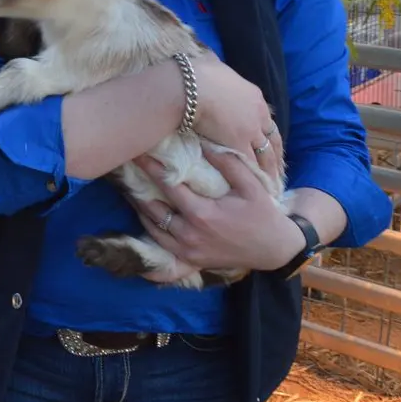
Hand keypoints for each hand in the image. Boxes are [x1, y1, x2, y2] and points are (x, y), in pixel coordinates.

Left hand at [130, 146, 302, 275]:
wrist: (274, 249)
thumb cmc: (263, 215)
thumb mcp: (251, 186)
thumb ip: (228, 163)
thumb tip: (204, 141)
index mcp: (202, 214)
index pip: (168, 187)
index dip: (152, 168)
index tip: (138, 153)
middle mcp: (189, 234)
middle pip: (152, 208)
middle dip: (138, 189)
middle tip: (125, 171)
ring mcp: (187, 249)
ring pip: (152, 227)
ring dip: (140, 208)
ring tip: (129, 188)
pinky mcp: (189, 260)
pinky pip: (161, 243)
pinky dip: (149, 227)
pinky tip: (144, 211)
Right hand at [188, 53, 282, 181]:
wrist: (189, 87)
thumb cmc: (196, 74)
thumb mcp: (213, 67)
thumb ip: (216, 71)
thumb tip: (209, 63)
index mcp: (254, 96)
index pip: (266, 120)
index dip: (268, 133)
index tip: (269, 143)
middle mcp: (258, 114)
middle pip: (272, 139)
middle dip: (276, 155)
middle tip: (278, 169)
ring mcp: (250, 130)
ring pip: (266, 154)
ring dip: (270, 169)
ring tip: (273, 183)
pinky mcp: (239, 144)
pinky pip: (252, 164)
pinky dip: (257, 176)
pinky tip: (259, 186)